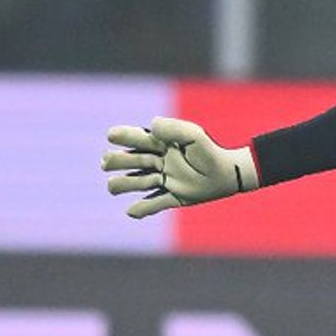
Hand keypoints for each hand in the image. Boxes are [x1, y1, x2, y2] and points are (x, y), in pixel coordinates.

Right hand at [101, 116, 258, 218]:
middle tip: (107, 163)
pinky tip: (131, 211)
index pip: (138, 138)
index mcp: (162, 144)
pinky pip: (153, 204)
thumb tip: (151, 124)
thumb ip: (174, 128)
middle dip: (117, 161)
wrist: (228, 174)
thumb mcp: (195, 135)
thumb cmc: (210, 151)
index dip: (123, 136)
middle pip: (131, 161)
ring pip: (136, 183)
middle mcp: (159, 162)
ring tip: (112, 187)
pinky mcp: (172, 197)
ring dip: (123, 184)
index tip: (111, 135)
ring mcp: (164, 180)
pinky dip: (142, 209)